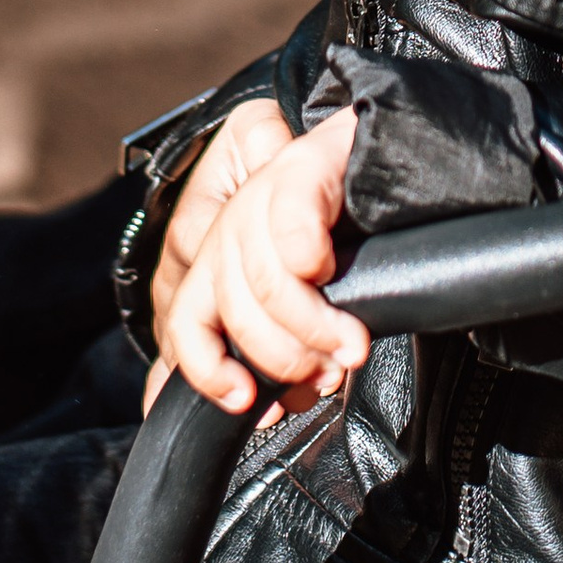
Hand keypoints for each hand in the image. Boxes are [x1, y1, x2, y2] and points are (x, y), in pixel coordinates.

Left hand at [157, 106, 370, 412]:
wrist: (376, 152)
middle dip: (285, 357)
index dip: (210, 371)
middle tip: (330, 370)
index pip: (186, 324)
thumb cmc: (339, 234)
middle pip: (235, 312)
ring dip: (315, 327)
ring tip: (352, 342)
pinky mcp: (298, 169)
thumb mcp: (295, 300)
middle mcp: (229, 229)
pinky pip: (290, 231)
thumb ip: (269, 346)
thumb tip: (262, 410)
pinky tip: (333, 268)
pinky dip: (311, 260)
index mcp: (219, 263)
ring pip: (267, 282)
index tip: (248, 403)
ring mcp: (260, 195)